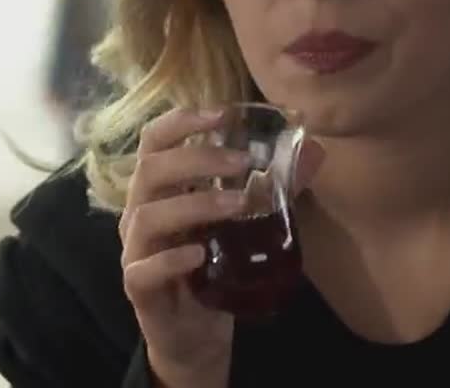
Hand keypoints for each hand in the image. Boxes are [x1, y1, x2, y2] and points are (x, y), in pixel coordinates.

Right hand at [119, 107, 324, 386]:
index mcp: (161, 189)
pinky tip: (200, 254)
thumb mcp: (245, 223)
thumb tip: (313, 150)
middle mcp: (141, 212)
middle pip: (151, 170)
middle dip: (197, 159)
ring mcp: (136, 250)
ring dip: (195, 204)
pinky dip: (171, 258)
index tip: (222, 114)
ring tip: (239, 204)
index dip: (182, 121)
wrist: (196, 335)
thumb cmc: (215, 267)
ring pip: (148, 216)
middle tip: (244, 161)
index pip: (155, 141)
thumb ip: (274, 187)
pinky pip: (144, 268)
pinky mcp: (138, 287)